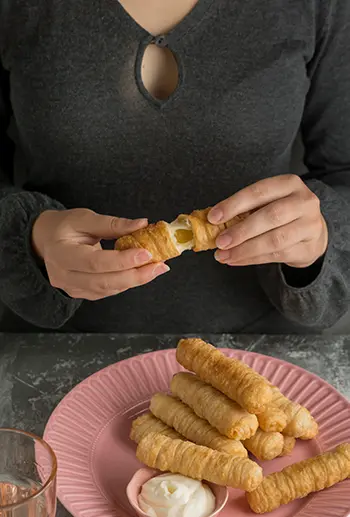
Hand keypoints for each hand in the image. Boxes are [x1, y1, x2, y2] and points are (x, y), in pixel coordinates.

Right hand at [32, 208, 168, 299]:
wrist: (46, 241)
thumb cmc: (65, 227)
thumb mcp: (85, 218)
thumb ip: (113, 223)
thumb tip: (142, 224)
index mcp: (61, 254)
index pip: (95, 262)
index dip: (122, 260)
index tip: (146, 252)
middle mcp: (64, 276)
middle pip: (104, 282)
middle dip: (135, 276)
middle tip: (159, 266)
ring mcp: (72, 288)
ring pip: (108, 289)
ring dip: (135, 280)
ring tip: (157, 268)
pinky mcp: (82, 293)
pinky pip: (108, 291)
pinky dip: (127, 282)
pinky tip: (142, 272)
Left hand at [208, 175, 327, 267]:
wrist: (313, 234)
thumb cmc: (284, 215)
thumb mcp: (268, 203)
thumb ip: (245, 210)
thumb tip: (214, 222)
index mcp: (289, 184)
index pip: (258, 192)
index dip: (234, 205)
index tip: (213, 217)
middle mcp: (303, 202)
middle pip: (269, 216)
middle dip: (241, 231)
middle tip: (220, 242)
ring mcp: (309, 225)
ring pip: (274, 240)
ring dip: (245, 250)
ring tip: (224, 255)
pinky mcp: (308, 247)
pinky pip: (276, 255)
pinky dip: (252, 259)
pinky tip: (237, 260)